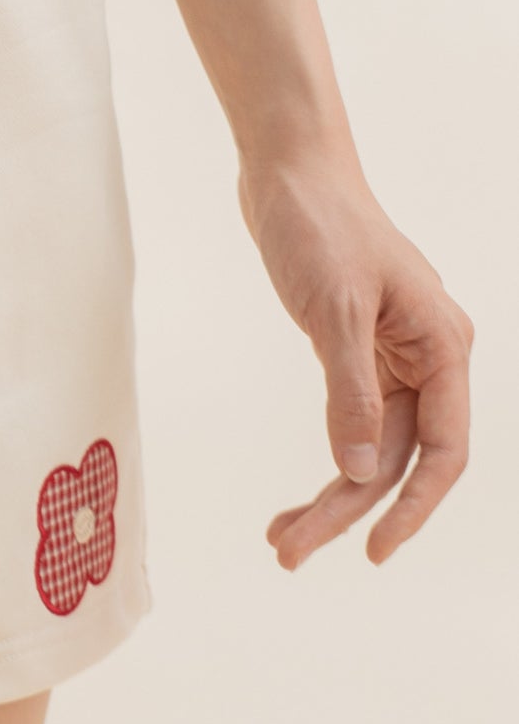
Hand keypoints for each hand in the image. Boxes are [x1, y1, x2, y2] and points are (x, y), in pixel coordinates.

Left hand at [240, 154, 471, 569]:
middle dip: (347, 509)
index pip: (443, 451)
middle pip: (397, 458)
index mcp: (443, 348)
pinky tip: (295, 498)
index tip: (373, 550)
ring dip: (329, 495)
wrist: (289, 170)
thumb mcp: (334, 310)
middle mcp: (429, 358)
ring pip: (370, 447)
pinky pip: (350, 420)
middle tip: (288, 553)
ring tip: (280, 538)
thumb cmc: (320, 225)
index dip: (413, 507)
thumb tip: (355, 469)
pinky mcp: (356, 351)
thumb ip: (349, 391)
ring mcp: (393, 356)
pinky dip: (324, 457)